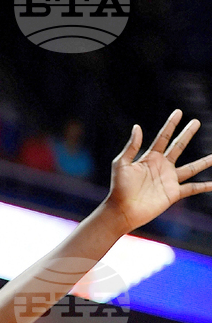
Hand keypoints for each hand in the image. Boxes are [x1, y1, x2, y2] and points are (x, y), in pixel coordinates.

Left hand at [106, 109, 211, 232]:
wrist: (122, 209)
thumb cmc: (119, 187)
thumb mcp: (121, 164)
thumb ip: (131, 147)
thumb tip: (137, 127)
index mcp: (150, 158)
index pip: (163, 137)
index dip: (171, 125)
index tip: (179, 112)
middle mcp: (162, 166)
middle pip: (179, 146)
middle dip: (187, 134)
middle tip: (196, 122)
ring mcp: (169, 179)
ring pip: (191, 167)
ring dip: (204, 161)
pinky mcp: (173, 193)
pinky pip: (193, 188)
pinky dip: (204, 186)